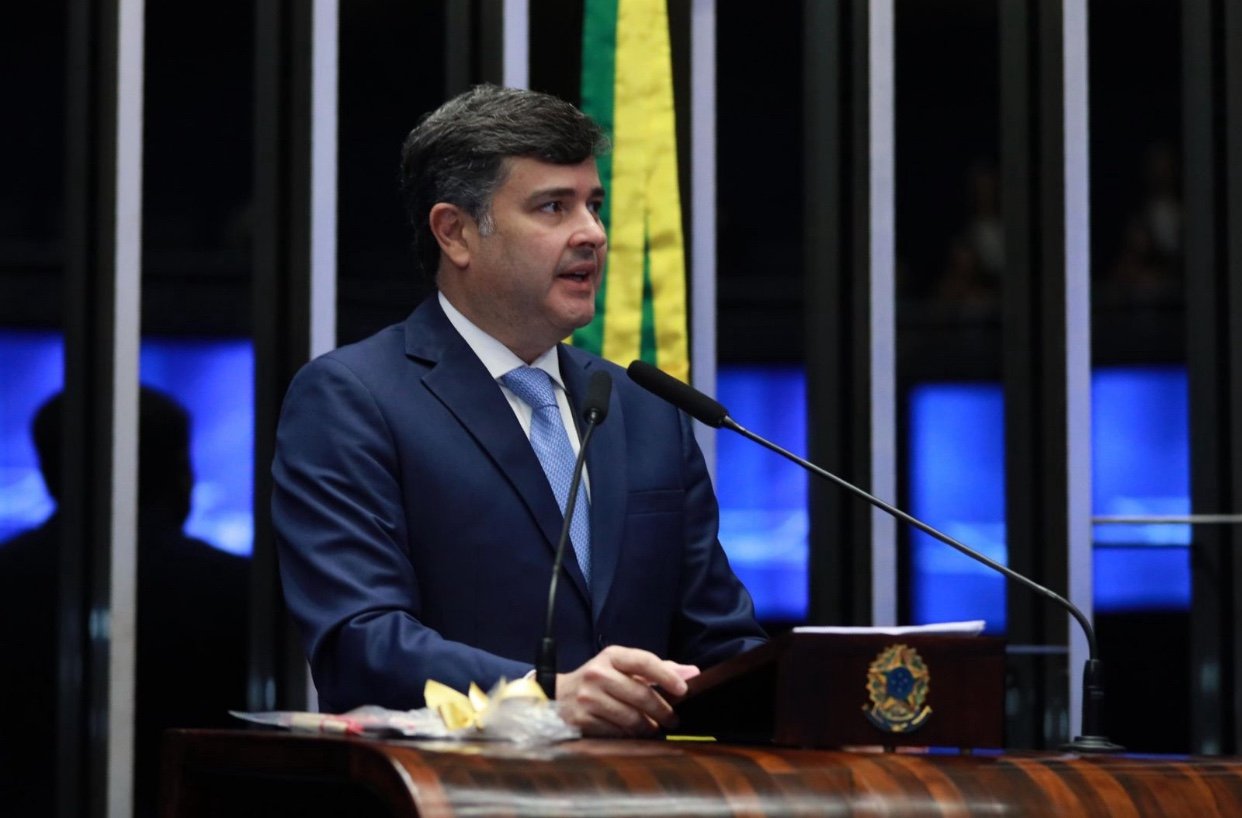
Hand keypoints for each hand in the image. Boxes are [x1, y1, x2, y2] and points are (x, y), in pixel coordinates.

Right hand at [556, 645, 699, 736]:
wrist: (559, 696)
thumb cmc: (600, 680)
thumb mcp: (623, 667)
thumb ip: (657, 669)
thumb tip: (692, 673)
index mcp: (611, 656)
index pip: (644, 661)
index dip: (666, 676)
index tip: (683, 690)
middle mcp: (598, 674)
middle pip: (641, 694)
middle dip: (663, 710)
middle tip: (673, 719)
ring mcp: (589, 697)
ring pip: (631, 717)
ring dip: (648, 726)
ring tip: (654, 728)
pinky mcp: (583, 719)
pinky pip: (617, 732)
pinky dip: (630, 735)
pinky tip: (634, 733)